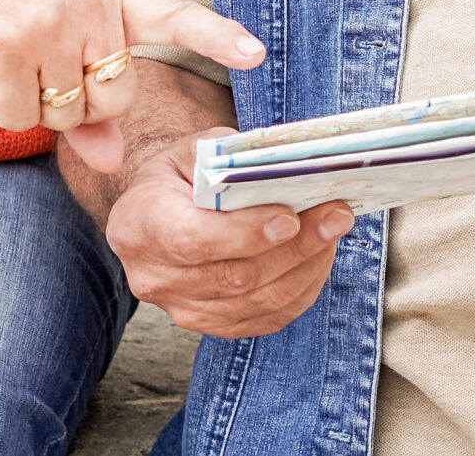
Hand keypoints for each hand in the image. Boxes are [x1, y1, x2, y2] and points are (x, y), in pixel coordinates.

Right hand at [0, 0, 263, 148]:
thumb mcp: (45, 47)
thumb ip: (86, 106)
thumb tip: (111, 159)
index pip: (171, 15)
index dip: (215, 35)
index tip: (257, 53)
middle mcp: (84, 3)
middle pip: (114, 98)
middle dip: (75, 105)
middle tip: (31, 69)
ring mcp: (47, 23)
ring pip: (68, 115)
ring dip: (31, 106)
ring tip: (1, 62)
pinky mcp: (6, 47)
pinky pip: (22, 118)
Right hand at [105, 126, 351, 338]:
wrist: (157, 210)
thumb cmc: (179, 174)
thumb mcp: (193, 150)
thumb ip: (231, 159)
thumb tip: (287, 169)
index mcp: (138, 224)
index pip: (193, 240)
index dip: (245, 233)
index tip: (290, 217)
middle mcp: (154, 276)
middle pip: (235, 276)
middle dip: (295, 246)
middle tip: (336, 215)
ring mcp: (181, 308)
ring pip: (258, 301)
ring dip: (306, 266)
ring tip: (334, 231)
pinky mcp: (211, 324)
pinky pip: (267, 318)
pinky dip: (302, 288)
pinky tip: (319, 257)